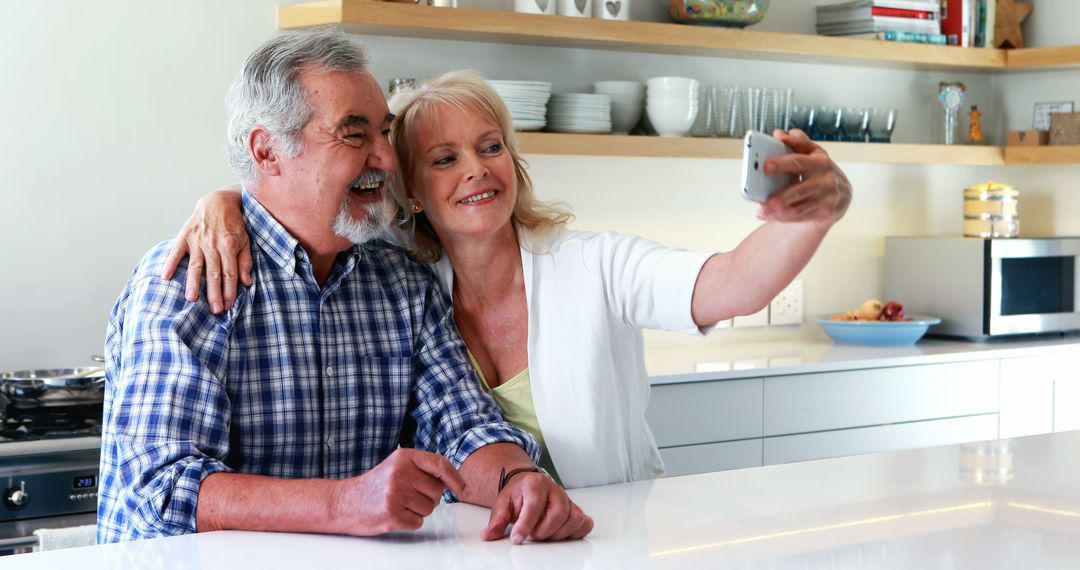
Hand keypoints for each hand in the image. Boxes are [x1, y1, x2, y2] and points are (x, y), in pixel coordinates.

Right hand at [162, 187, 250, 313]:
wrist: (218, 201)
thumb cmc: (234, 223)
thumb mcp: (245, 240)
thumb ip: (245, 261)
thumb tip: (246, 282)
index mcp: (229, 245)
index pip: (229, 273)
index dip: (229, 290)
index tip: (228, 305)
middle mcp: (212, 244)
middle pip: (214, 273)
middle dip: (214, 293)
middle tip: (214, 309)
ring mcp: (197, 240)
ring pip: (195, 266)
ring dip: (193, 283)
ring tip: (191, 299)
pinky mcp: (185, 235)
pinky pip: (176, 251)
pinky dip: (170, 263)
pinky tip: (166, 277)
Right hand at [329, 449, 466, 535]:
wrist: (345, 502)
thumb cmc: (376, 485)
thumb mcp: (398, 466)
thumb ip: (423, 468)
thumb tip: (455, 480)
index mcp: (403, 457)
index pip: (440, 464)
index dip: (456, 478)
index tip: (464, 490)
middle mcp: (400, 472)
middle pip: (437, 490)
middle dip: (429, 497)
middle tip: (408, 496)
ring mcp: (395, 493)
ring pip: (429, 508)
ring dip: (419, 510)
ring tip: (399, 504)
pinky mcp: (391, 514)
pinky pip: (418, 522)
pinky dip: (410, 521)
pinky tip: (395, 514)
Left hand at [482, 472, 593, 543]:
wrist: (528, 485)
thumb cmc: (517, 494)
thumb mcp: (502, 504)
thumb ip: (497, 520)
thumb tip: (488, 536)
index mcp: (535, 483)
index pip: (535, 504)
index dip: (526, 524)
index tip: (517, 538)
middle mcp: (555, 490)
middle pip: (558, 513)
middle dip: (542, 530)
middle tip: (530, 534)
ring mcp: (568, 500)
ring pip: (573, 519)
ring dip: (556, 534)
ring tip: (542, 533)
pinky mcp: (576, 510)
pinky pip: (584, 523)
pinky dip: (575, 532)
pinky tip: (559, 533)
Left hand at [758, 129, 851, 226]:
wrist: (841, 195)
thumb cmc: (819, 172)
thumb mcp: (812, 154)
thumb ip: (795, 143)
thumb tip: (778, 134)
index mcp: (820, 160)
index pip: (798, 161)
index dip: (782, 163)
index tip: (766, 166)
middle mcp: (826, 179)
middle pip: (799, 189)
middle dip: (780, 196)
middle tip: (764, 201)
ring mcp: (827, 197)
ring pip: (799, 207)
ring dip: (778, 211)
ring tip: (763, 211)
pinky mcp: (826, 212)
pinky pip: (802, 216)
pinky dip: (784, 217)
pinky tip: (772, 216)